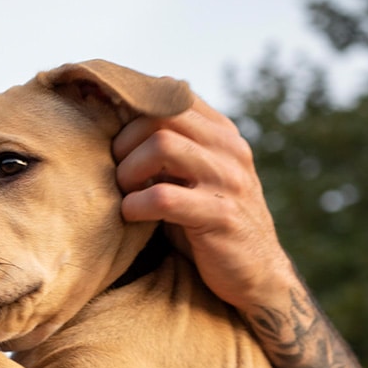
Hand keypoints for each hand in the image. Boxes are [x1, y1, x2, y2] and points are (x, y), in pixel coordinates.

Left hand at [113, 96, 296, 311]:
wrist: (256, 274)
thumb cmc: (209, 223)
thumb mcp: (193, 177)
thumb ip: (169, 149)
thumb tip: (116, 122)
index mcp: (221, 133)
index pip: (171, 93)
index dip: (131, 109)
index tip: (110, 135)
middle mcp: (228, 149)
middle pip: (159, 115)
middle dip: (125, 142)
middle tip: (116, 172)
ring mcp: (228, 180)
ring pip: (162, 146)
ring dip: (129, 171)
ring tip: (124, 192)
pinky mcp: (221, 216)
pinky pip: (164, 198)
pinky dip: (136, 204)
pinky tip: (131, 215)